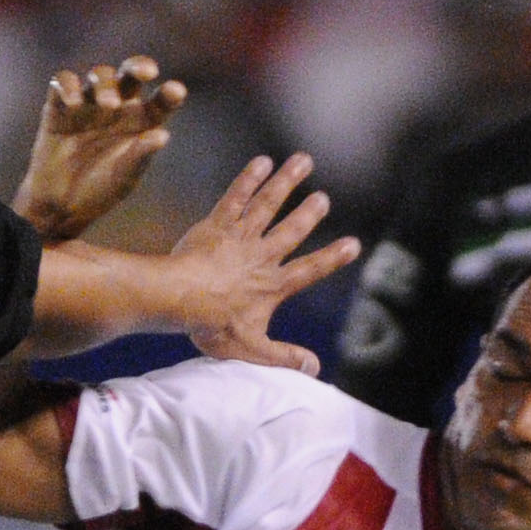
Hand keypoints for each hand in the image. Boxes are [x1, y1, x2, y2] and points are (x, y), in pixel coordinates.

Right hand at [14, 57, 185, 242]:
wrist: (59, 205)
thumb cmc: (98, 191)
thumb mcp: (123, 178)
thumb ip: (139, 156)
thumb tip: (162, 136)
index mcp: (141, 122)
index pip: (160, 101)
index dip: (170, 93)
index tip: (175, 92)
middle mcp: (118, 106)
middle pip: (131, 74)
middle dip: (139, 66)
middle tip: (148, 72)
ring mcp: (88, 103)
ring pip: (100, 75)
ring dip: (106, 84)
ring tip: (108, 106)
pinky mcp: (58, 106)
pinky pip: (62, 81)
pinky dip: (68, 85)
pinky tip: (73, 102)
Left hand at [168, 153, 360, 375]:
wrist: (177, 299)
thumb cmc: (210, 325)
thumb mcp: (250, 348)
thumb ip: (283, 357)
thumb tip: (313, 369)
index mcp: (272, 286)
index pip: (309, 270)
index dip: (332, 258)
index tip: (353, 244)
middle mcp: (262, 256)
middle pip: (292, 230)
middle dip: (309, 213)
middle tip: (322, 198)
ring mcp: (240, 237)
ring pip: (269, 205)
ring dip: (287, 182)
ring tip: (304, 161)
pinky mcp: (217, 224)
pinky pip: (236, 197)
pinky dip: (249, 179)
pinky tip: (262, 162)